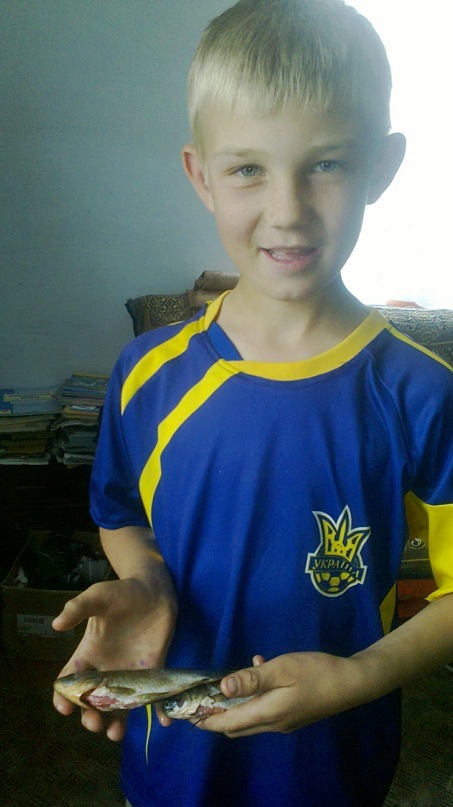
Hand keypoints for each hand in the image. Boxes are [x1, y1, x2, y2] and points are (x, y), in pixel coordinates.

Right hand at [52, 576, 176, 740]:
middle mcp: (107, 669)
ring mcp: (130, 673)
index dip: (64, 697)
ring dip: (117, 723)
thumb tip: (56, 624)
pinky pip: (154, 696)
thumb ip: (78, 607)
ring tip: (116, 734)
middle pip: (94, 701)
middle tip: (95, 723)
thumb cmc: (122, 592)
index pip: (71, 681)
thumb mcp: (98, 596)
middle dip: (91, 716)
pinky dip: (158, 711)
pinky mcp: (153, 671)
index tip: (64, 708)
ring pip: (120, 706)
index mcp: (89, 654)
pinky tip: (163, 721)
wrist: (153, 589)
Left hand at [195, 652, 363, 737]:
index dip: (206, 721)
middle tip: (201, 697)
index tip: (187, 714)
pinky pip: (265, 710)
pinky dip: (255, 696)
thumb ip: (252, 679)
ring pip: (250, 717)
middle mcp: (273, 724)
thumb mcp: (282, 669)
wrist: (353, 683)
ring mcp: (285, 721)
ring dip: (236, 703)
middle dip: (216, 715)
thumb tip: (221, 689)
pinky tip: (261, 668)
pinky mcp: (294, 714)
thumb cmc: (316, 673)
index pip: (227, 724)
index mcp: (267, 714)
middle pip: (236, 725)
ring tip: (229, 678)